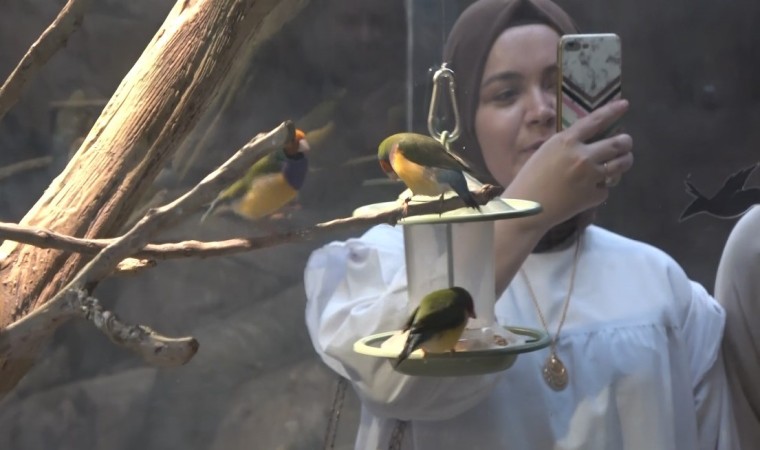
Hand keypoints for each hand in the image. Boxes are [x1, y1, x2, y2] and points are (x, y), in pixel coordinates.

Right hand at [504, 99, 633, 232]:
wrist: (526, 209)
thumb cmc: (529, 178)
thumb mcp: (546, 152)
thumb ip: (568, 144)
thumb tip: (590, 140)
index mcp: (566, 141)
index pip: (596, 120)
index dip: (612, 111)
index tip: (624, 105)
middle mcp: (582, 156)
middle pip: (618, 143)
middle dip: (626, 141)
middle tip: (625, 143)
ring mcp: (591, 177)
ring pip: (622, 164)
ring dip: (624, 161)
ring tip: (620, 162)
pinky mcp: (594, 195)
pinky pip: (607, 187)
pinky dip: (602, 187)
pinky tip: (591, 189)